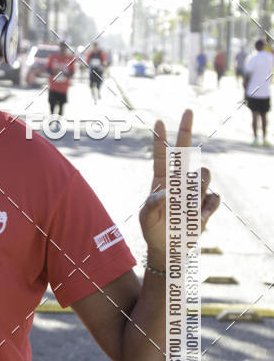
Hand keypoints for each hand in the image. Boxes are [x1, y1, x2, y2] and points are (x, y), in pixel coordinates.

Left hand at [139, 109, 219, 264]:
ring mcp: (194, 191)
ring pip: (203, 175)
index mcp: (161, 181)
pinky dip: (206, 208)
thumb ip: (152, 204)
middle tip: (188, 111)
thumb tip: (168, 192)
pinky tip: (198, 219)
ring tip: (187, 207)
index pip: (162, 156)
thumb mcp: (146, 218)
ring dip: (197, 187)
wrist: (170, 249)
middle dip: (186, 130)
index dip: (161, 140)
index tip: (159, 121)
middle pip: (185, 152)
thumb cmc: (154, 231)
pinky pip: (213, 197)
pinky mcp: (207, 204)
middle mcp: (179, 182)